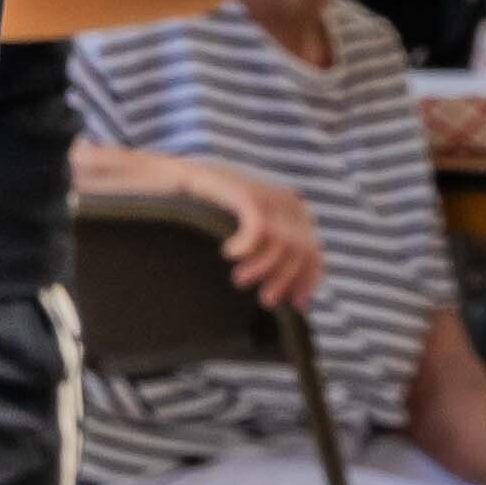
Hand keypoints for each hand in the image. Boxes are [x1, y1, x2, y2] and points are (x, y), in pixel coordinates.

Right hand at [190, 160, 319, 310]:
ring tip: (239, 279)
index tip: (295, 304)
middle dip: (285, 280)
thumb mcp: (250, 232)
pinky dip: (246, 247)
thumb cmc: (209, 213)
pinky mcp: (248, 195)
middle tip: (265, 300)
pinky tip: (229, 252)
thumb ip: (271, 250)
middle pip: (302, 251)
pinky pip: (260, 230)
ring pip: (284, 244)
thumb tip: (291, 294)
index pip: (313, 253)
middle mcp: (288, 202)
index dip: (307, 281)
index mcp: (295, 211)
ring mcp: (269, 196)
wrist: (171, 180)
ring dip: (263, 268)